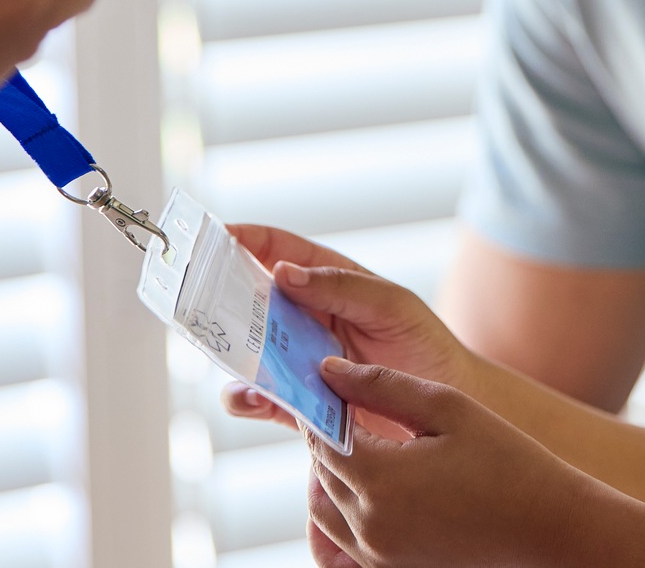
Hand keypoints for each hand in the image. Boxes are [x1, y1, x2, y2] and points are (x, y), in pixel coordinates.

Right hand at [221, 229, 477, 440]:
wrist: (445, 408)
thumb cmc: (425, 345)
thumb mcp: (392, 305)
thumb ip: (341, 287)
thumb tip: (283, 272)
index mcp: (327, 282)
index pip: (278, 250)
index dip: (244, 239)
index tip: (213, 236)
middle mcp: (306, 319)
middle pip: (251, 301)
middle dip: (222, 298)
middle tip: (200, 302)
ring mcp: (300, 361)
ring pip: (249, 352)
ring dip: (232, 353)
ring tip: (230, 355)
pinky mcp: (301, 404)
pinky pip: (263, 399)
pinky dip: (250, 398)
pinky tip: (253, 397)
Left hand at [306, 360, 589, 567]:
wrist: (549, 528)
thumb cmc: (506, 461)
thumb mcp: (448, 408)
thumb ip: (382, 386)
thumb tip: (329, 372)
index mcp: (379, 478)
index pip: (324, 436)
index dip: (325, 407)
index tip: (336, 387)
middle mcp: (369, 525)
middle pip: (322, 473)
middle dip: (331, 439)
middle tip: (354, 412)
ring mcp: (378, 557)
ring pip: (324, 513)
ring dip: (334, 480)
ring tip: (368, 452)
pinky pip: (343, 548)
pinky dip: (344, 520)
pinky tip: (374, 496)